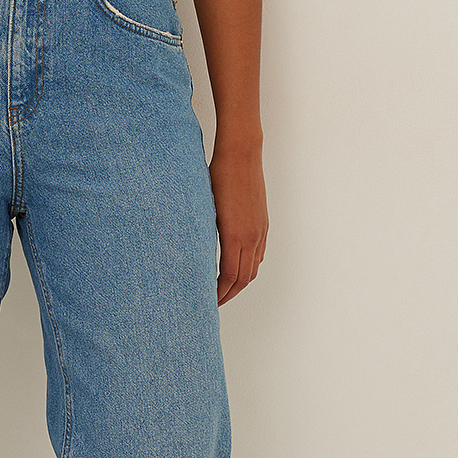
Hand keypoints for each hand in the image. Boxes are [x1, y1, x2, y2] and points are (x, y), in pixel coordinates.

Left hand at [209, 138, 267, 304]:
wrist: (241, 153)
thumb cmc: (218, 175)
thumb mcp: (205, 207)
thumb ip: (206, 235)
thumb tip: (194, 257)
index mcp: (235, 236)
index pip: (229, 277)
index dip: (218, 294)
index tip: (206, 302)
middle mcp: (252, 237)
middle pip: (243, 278)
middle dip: (228, 294)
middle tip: (212, 303)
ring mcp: (260, 230)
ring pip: (253, 268)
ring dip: (239, 283)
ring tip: (224, 290)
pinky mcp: (263, 223)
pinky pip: (258, 254)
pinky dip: (248, 267)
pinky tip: (237, 267)